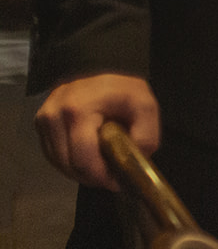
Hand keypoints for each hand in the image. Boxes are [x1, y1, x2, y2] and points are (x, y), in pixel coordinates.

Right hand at [35, 73, 159, 189]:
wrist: (101, 66)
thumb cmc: (122, 89)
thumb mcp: (145, 105)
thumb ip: (146, 134)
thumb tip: (137, 158)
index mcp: (78, 110)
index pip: (82, 158)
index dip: (101, 176)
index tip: (117, 181)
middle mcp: (54, 115)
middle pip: (69, 165)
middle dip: (92, 177)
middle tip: (111, 176)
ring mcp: (43, 119)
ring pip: (58, 163)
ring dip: (80, 171)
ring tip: (102, 167)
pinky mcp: (39, 124)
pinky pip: (53, 155)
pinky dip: (70, 162)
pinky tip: (87, 157)